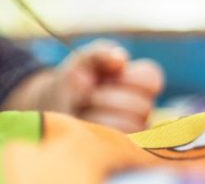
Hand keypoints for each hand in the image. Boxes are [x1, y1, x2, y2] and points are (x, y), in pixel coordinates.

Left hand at [4, 40, 164, 132]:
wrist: (52, 108)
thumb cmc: (74, 81)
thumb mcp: (81, 62)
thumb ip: (100, 53)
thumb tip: (121, 59)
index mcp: (139, 82)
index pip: (151, 77)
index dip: (127, 77)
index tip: (107, 76)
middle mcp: (143, 108)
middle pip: (141, 105)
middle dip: (104, 98)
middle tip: (86, 96)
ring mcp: (136, 131)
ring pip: (131, 126)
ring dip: (98, 115)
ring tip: (84, 110)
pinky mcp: (124, 150)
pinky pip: (119, 143)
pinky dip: (96, 131)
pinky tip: (85, 125)